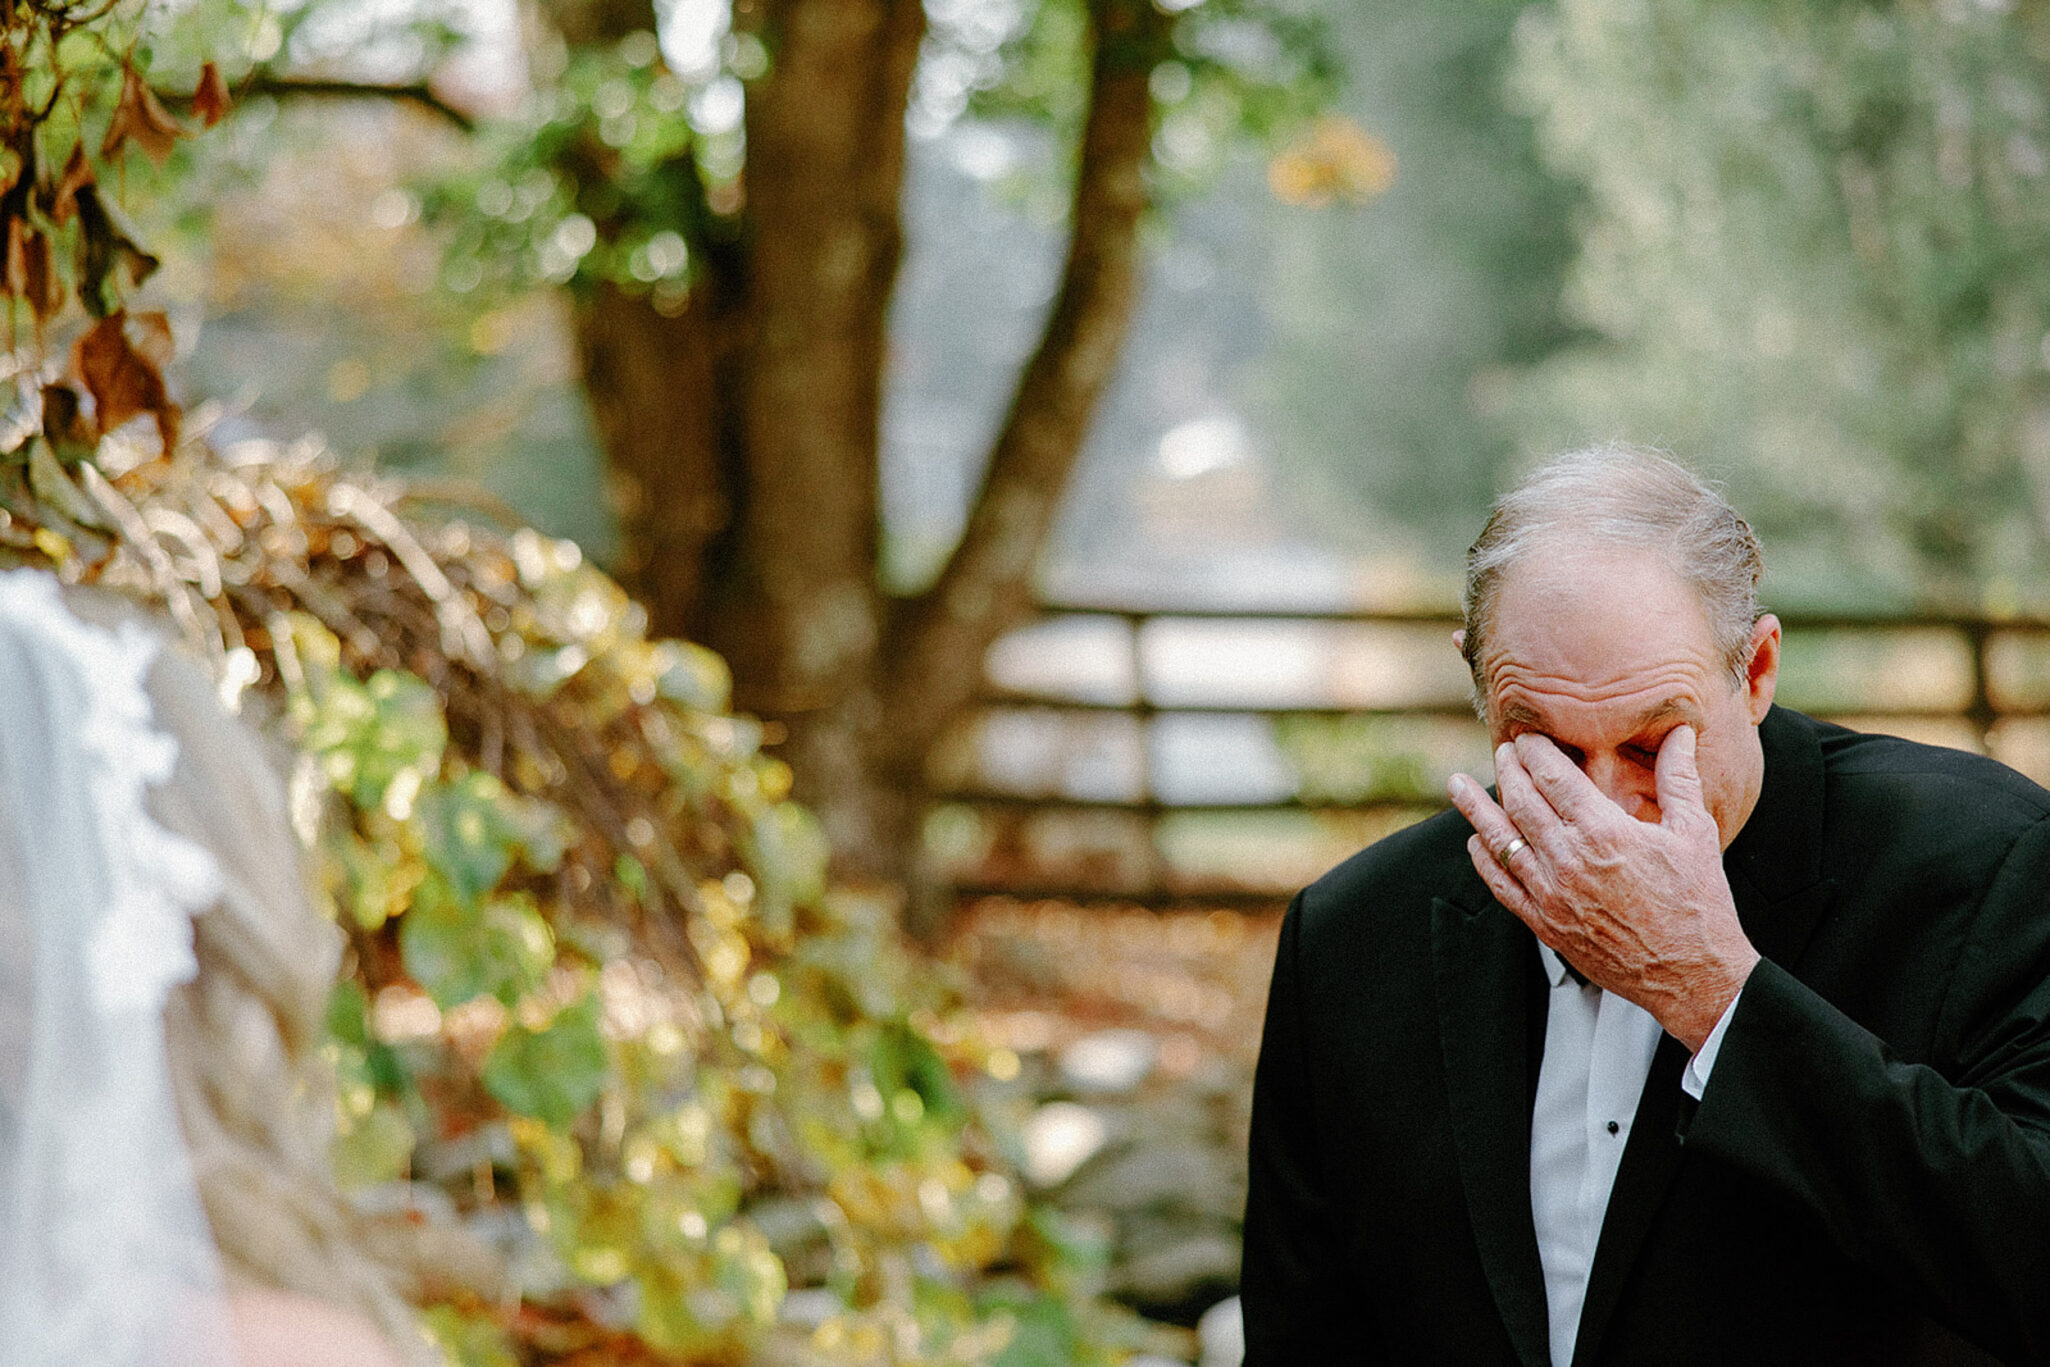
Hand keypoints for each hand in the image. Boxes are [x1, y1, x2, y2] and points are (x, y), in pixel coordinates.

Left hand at [1446, 726, 1758, 1050]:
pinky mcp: (1545, 924)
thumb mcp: (1695, 832)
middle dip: (1507, 770)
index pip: (1552, 776)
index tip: (1525, 736)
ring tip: (1456, 784)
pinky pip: (1501, 886)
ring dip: (1476, 808)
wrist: (1691, 975)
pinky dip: (1483, 860)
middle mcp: (1568, 859)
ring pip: (1500, 840)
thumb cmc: (1699, 902)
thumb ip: (1678, 777)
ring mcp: (1551, 894)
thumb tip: (1682, 731)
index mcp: (1603, 831)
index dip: (1533, 751)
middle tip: (1501, 751)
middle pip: (1521, 801)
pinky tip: (1475, 842)